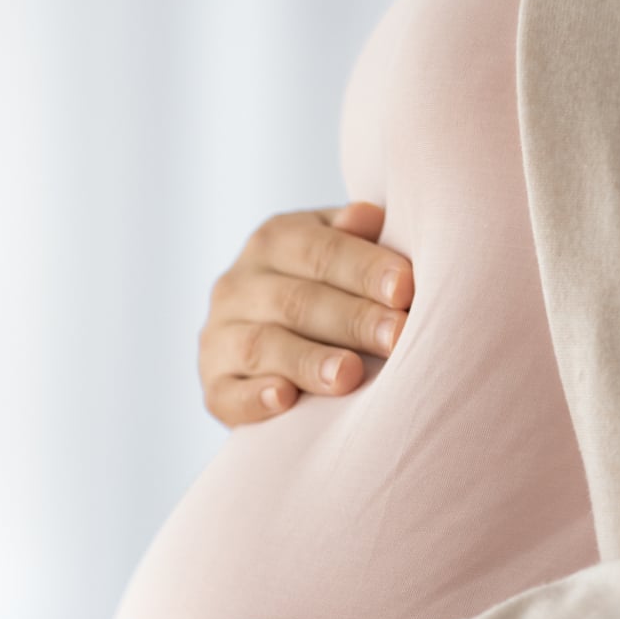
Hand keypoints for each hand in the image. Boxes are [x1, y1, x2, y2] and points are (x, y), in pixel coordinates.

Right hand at [199, 202, 413, 426]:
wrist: (269, 354)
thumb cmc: (325, 297)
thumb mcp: (339, 257)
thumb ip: (355, 241)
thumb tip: (369, 218)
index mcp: (274, 242)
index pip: (320, 251)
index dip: (364, 268)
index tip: (406, 289)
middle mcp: (238, 285)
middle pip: (296, 300)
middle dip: (351, 319)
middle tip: (396, 337)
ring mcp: (219, 337)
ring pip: (261, 346)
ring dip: (307, 361)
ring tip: (348, 376)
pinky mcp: (213, 386)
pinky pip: (227, 393)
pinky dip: (255, 398)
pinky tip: (284, 400)